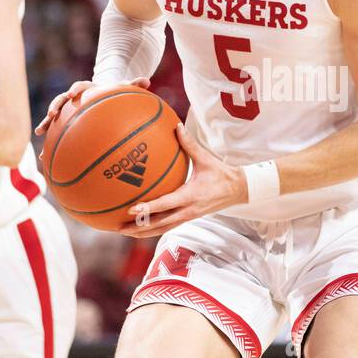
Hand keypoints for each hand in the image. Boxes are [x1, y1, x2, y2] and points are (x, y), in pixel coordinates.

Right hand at [34, 77, 150, 135]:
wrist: (104, 96)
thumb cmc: (114, 93)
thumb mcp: (124, 88)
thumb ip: (133, 85)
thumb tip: (146, 81)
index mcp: (87, 89)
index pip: (79, 86)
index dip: (75, 90)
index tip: (72, 95)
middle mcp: (74, 99)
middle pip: (61, 100)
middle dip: (55, 107)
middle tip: (51, 114)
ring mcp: (68, 111)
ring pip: (54, 117)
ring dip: (46, 123)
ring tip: (39, 132)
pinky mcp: (66, 123)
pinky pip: (56, 133)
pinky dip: (51, 143)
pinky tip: (44, 156)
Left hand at [118, 124, 245, 237]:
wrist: (238, 190)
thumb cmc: (222, 174)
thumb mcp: (206, 158)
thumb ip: (189, 143)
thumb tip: (176, 126)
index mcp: (191, 196)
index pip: (166, 204)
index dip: (149, 208)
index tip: (131, 208)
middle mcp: (188, 210)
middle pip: (159, 224)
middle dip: (138, 227)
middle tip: (118, 227)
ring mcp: (188, 216)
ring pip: (161, 228)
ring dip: (142, 232)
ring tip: (123, 231)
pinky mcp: (188, 218)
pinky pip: (167, 226)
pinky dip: (152, 228)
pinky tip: (139, 226)